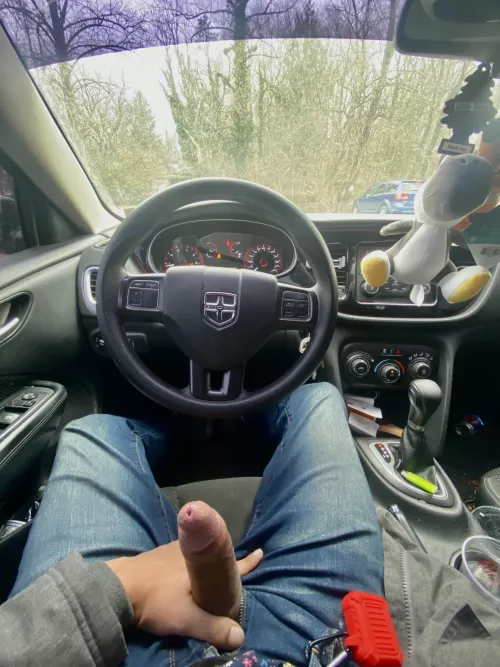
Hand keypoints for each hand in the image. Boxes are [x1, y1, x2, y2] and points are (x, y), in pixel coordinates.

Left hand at [106, 541, 262, 649]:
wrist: (117, 586)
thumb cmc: (156, 599)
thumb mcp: (186, 618)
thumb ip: (212, 628)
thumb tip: (241, 637)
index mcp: (202, 565)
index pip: (231, 563)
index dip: (247, 562)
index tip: (260, 552)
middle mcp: (190, 551)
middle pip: (215, 555)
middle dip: (225, 561)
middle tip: (233, 567)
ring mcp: (172, 550)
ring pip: (197, 554)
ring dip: (206, 561)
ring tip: (210, 569)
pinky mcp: (157, 554)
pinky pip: (181, 555)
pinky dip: (188, 561)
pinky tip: (182, 570)